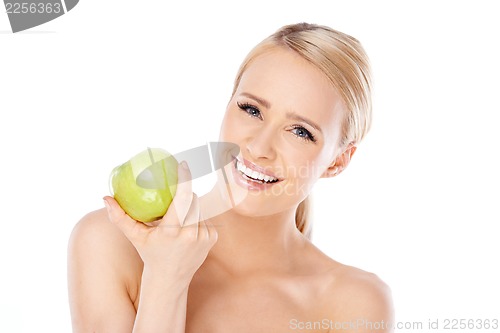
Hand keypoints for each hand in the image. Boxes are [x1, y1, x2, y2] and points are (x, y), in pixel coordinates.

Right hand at [103, 161, 217, 282]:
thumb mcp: (135, 236)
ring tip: (178, 220)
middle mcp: (190, 234)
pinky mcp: (212, 239)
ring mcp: (204, 237)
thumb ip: (119, 218)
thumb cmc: (150, 254)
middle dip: (185, 194)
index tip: (183, 165)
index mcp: (172, 231)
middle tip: (174, 199)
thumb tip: (105, 197)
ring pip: (200, 208)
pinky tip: (187, 231)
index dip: (184, 179)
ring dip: (190, 208)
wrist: (170, 279)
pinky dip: (197, 219)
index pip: (182, 198)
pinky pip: (206, 218)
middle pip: (193, 199)